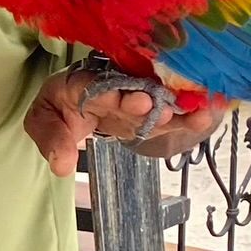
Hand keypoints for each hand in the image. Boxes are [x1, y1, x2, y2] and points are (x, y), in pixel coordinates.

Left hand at [24, 71, 223, 175]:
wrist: (77, 97)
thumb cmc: (60, 106)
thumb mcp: (43, 120)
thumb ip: (51, 140)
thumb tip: (62, 166)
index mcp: (82, 84)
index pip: (95, 87)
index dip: (114, 94)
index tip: (134, 102)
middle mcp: (113, 86)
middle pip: (131, 91)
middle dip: (145, 101)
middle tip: (158, 108)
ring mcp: (135, 97)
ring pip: (156, 100)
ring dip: (175, 108)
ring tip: (196, 112)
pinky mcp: (150, 112)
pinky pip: (170, 114)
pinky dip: (189, 116)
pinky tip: (208, 115)